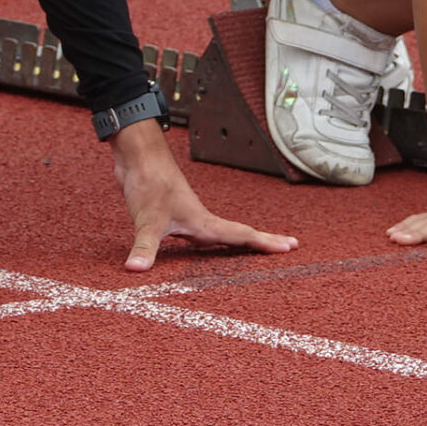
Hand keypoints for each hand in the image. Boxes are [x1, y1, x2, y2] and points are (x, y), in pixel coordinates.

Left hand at [109, 120, 295, 271]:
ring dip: (238, 241)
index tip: (290, 246)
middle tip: (289, 246)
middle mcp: (200, 220)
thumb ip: (144, 247)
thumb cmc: (148, 181)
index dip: (265, 243)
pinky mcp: (172, 215)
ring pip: (219, 233)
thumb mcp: (147, 220)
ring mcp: (187, 216)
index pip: (240, 235)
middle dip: (262, 242)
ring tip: (255, 248)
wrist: (137, 155)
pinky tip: (204, 244)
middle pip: (238, 233)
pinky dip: (210, 241)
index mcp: (203, 222)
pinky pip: (198, 234)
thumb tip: (136, 269)